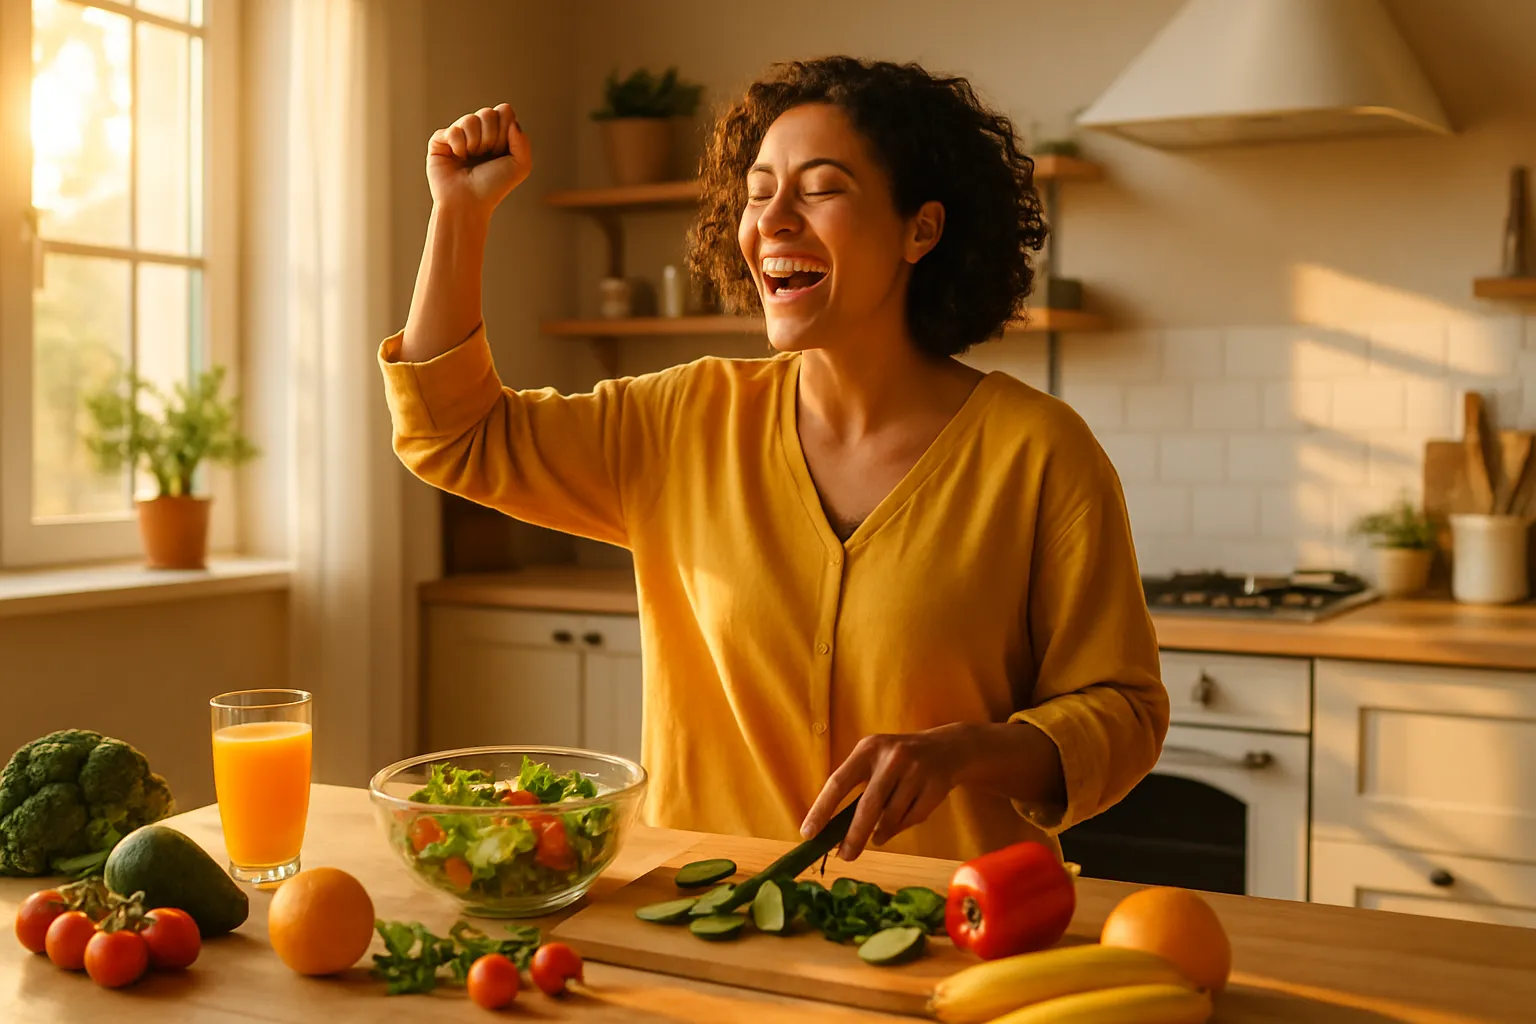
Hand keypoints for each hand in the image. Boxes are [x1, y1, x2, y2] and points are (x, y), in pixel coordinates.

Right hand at [426, 103, 531, 215]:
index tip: (501, 152)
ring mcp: (459, 134)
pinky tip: (457, 158)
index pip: (504, 111)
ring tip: (471, 158)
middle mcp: (478, 132)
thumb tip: (510, 120)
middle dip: (491, 138)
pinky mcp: (440, 140)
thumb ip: (523, 141)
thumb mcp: (520, 166)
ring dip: (475, 143)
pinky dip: (459, 146)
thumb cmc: (494, 186)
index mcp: (498, 134)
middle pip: (488, 113)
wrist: (469, 202)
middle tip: (486, 156)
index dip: (505, 130)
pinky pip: (452, 130)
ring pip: (470, 119)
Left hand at [800, 725, 973, 860]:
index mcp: (868, 749)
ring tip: (875, 836)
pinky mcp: (935, 786)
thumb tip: (833, 829)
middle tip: (844, 856)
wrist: (948, 748)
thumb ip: (857, 787)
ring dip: (879, 832)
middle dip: (854, 836)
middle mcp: (892, 757)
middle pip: (867, 806)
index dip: (821, 810)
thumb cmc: (899, 760)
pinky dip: (899, 828)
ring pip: (891, 817)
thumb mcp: (876, 760)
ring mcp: (916, 771)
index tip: (808, 834)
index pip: (838, 782)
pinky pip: (911, 819)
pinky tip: (897, 824)